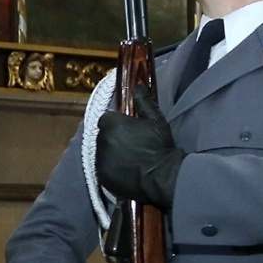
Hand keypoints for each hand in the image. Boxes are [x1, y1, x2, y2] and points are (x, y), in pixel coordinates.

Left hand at [97, 85, 185, 208]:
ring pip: (101, 151)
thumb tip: (137, 86)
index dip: (116, 123)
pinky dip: (109, 167)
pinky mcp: (101, 176)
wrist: (162, 177)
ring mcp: (100, 159)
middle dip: (112, 137)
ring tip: (128, 158)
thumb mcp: (156, 121)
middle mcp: (101, 140)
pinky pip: (102, 168)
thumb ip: (144, 102)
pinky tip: (124, 169)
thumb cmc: (160, 146)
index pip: (106, 118)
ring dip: (110, 152)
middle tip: (129, 144)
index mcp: (112, 124)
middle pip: (102, 135)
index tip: (127, 129)